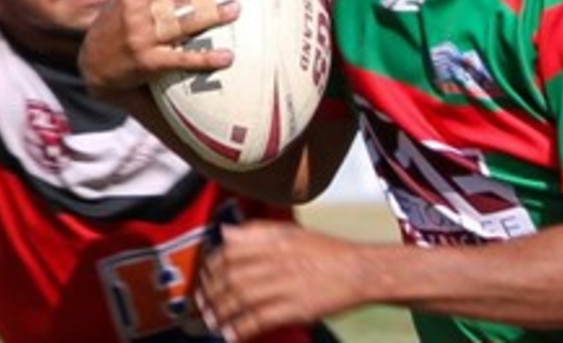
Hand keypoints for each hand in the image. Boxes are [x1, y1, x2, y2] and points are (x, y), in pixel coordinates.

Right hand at [78, 0, 241, 100]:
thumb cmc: (113, 21)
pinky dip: (204, 59)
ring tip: (236, 10)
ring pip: (182, 26)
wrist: (94, 66)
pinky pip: (181, 60)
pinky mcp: (148, 64)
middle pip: (180, 0)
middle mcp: (138, 15)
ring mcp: (143, 40)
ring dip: (211, 18)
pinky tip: (227, 57)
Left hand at [197, 222, 366, 341]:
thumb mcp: (293, 232)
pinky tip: (231, 335)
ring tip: (210, 322)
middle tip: (201, 303)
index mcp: (275, 241)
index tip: (204, 277)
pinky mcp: (295, 308)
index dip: (211, 266)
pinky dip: (241, 328)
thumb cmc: (330, 253)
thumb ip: (257, 231)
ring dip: (220, 313)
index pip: (230, 251)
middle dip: (210, 293)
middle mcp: (278, 260)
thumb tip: (227, 232)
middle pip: (231, 277)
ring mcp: (286, 285)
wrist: (361, 270)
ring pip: (240, 299)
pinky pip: (259, 319)